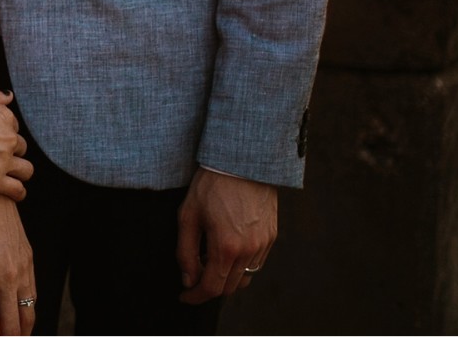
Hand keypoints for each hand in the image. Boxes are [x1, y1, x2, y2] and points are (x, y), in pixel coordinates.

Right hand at [0, 86, 31, 199]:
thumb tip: (9, 96)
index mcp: (4, 116)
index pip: (13, 127)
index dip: (4, 134)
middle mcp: (9, 138)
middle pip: (20, 148)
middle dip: (12, 152)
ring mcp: (3, 160)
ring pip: (26, 170)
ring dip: (20, 173)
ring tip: (11, 178)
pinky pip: (17, 190)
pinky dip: (18, 193)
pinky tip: (14, 195)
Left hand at [176, 167, 276, 303]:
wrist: (242, 161)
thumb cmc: (211, 184)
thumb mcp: (188, 215)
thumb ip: (185, 252)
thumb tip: (188, 279)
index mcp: (226, 247)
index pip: (212, 288)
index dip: (196, 296)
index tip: (185, 296)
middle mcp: (249, 251)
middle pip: (229, 287)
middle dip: (209, 287)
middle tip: (194, 275)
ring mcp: (264, 244)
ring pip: (245, 277)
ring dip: (226, 277)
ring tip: (210, 260)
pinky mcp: (272, 236)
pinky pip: (256, 262)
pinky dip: (241, 265)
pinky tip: (227, 248)